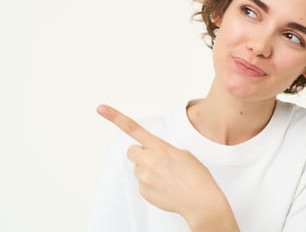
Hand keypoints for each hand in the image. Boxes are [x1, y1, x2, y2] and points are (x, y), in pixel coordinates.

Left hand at [96, 104, 238, 231]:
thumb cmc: (196, 177)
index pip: (134, 129)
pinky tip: (165, 187)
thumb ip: (163, 150)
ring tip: (167, 177)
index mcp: (161, 148)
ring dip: (148, 170)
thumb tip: (153, 157)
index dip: (115, 117)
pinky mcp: (143, 191)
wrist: (200, 201)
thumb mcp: (182, 154)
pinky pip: (142, 183)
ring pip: (138, 168)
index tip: (101, 109)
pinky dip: (151, 184)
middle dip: (141, 153)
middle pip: (132, 151)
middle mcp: (149, 161)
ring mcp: (144, 178)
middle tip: (157, 160)